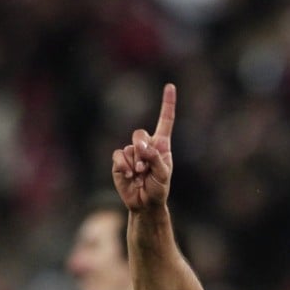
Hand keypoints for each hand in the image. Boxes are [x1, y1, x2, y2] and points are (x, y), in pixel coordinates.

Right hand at [112, 83, 176, 212]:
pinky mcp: (120, 161)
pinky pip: (119, 156)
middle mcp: (146, 145)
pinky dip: (124, 167)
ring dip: (135, 164)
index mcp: (161, 145)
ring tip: (140, 176)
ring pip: (129, 148)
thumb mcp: (163, 174)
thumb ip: (155, 158)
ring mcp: (131, 152)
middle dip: (142, 149)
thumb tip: (141, 146)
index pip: (165, 121)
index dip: (167, 103)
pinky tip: (129, 177)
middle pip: (139, 134)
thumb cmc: (159, 188)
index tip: (170, 86)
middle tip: (145, 167)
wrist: (145, 203)